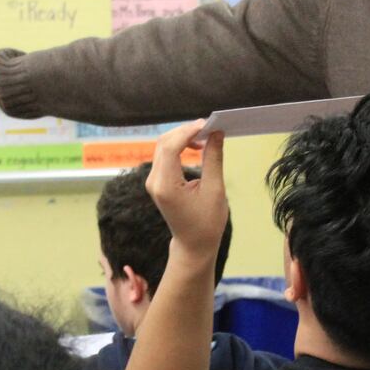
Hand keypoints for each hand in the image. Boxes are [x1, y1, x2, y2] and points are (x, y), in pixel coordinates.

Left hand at [145, 121, 227, 256]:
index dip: (187, 131)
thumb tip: (216, 133)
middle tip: (209, 128)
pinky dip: (179, 146)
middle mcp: (154, 181)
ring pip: (163, 147)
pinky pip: (164, 155)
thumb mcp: (215, 190)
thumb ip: (213, 159)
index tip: (208, 124)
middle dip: (186, 131)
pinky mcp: (157, 181)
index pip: (170, 147)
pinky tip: (196, 146)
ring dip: (183, 137)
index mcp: (166, 185)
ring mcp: (153, 181)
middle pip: (164, 143)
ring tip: (206, 136)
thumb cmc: (207, 222)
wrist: (193, 245)